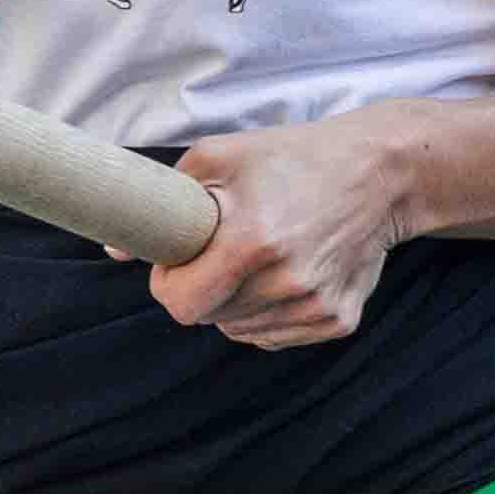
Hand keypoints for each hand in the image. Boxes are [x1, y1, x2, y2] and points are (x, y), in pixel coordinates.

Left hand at [145, 111, 424, 349]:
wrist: (380, 173)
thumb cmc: (291, 158)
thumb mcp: (218, 157)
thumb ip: (162, 202)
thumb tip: (114, 249)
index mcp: (253, 242)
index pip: (181, 304)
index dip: (170, 284)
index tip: (178, 263)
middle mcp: (288, 283)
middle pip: (208, 318)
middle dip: (202, 289)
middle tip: (221, 251)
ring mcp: (317, 307)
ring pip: (240, 331)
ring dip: (235, 303)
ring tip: (260, 256)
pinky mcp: (338, 321)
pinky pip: (276, 335)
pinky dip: (269, 312)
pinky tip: (287, 272)